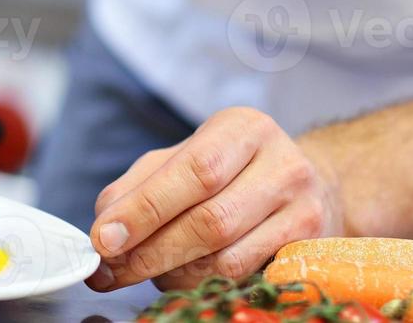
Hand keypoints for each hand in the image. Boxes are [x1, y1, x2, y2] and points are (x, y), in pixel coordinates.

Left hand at [87, 107, 343, 290]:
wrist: (308, 183)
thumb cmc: (231, 169)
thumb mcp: (182, 158)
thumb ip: (139, 185)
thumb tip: (104, 224)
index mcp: (241, 128)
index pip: (192, 172)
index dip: (145, 210)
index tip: (104, 238)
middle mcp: (280, 164)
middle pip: (209, 221)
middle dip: (150, 251)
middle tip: (111, 269)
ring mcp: (302, 209)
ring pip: (227, 258)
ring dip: (173, 272)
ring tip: (143, 270)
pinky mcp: (308, 249)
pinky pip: (245, 278)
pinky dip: (201, 283)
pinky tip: (179, 276)